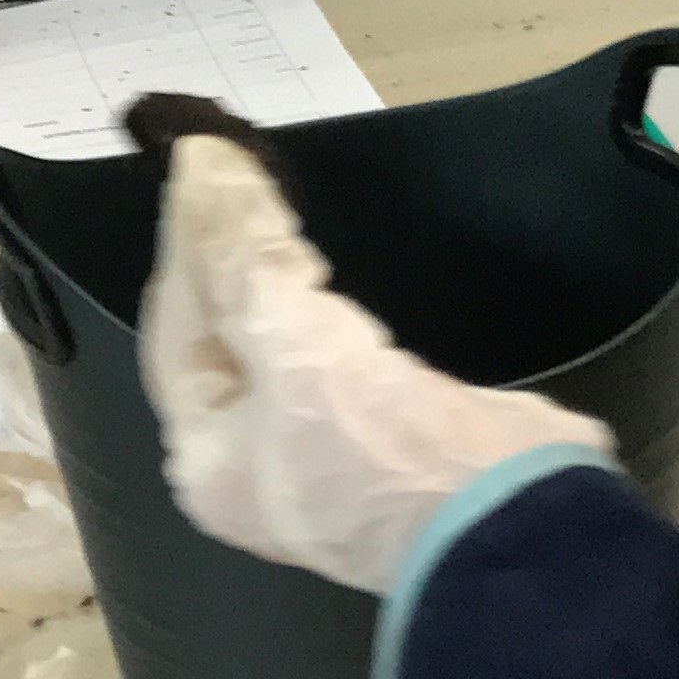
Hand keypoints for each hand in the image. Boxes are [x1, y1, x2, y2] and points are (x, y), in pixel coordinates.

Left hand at [140, 134, 612, 596]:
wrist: (504, 517)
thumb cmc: (375, 445)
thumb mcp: (295, 342)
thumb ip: (243, 256)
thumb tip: (202, 166)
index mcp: (206, 457)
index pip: (174, 332)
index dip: (183, 246)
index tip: (194, 162)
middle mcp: (248, 461)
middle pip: (220, 339)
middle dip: (223, 258)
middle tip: (229, 169)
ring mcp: (314, 451)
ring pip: (272, 342)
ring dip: (268, 275)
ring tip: (268, 199)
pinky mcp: (376, 434)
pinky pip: (324, 354)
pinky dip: (315, 305)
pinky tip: (319, 265)